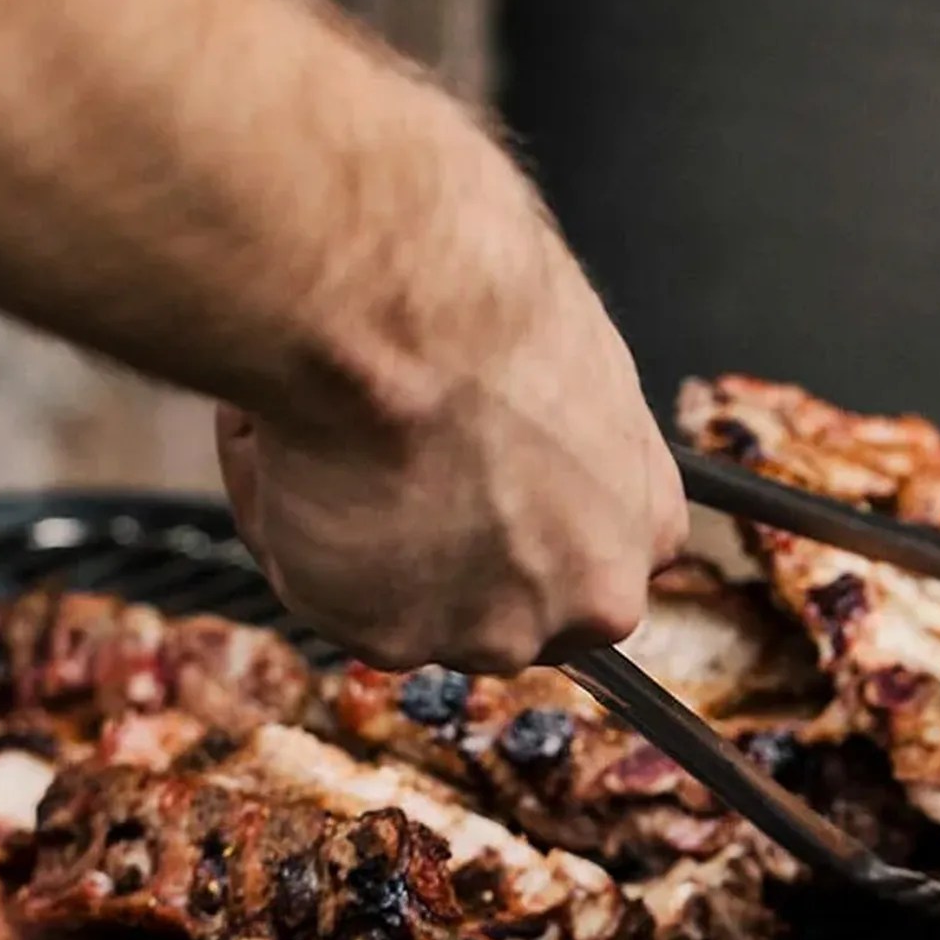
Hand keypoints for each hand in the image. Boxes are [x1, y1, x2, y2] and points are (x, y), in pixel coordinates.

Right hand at [216, 224, 682, 673]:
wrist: (398, 311)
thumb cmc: (484, 300)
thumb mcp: (573, 362)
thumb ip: (560, 440)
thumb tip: (504, 432)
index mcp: (643, 528)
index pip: (591, 564)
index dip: (521, 529)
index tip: (474, 494)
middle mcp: (583, 603)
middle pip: (504, 605)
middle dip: (443, 552)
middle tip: (389, 460)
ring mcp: (488, 631)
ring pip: (406, 603)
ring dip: (365, 541)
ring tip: (341, 439)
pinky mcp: (390, 639)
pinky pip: (321, 589)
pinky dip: (295, 528)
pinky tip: (300, 454)